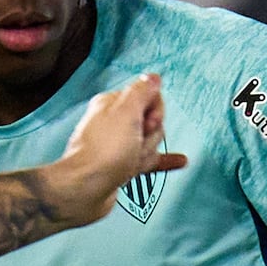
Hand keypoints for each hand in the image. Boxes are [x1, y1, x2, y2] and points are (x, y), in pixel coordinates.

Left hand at [38, 74, 180, 222]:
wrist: (86, 188)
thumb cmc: (104, 151)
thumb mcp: (126, 112)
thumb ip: (141, 91)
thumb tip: (153, 76)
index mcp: (112, 104)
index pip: (147, 96)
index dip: (154, 110)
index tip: (146, 121)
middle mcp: (113, 123)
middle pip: (151, 120)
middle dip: (151, 134)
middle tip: (137, 142)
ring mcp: (118, 146)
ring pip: (150, 142)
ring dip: (149, 151)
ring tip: (134, 160)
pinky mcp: (123, 166)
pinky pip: (150, 160)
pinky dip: (164, 160)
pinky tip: (180, 161)